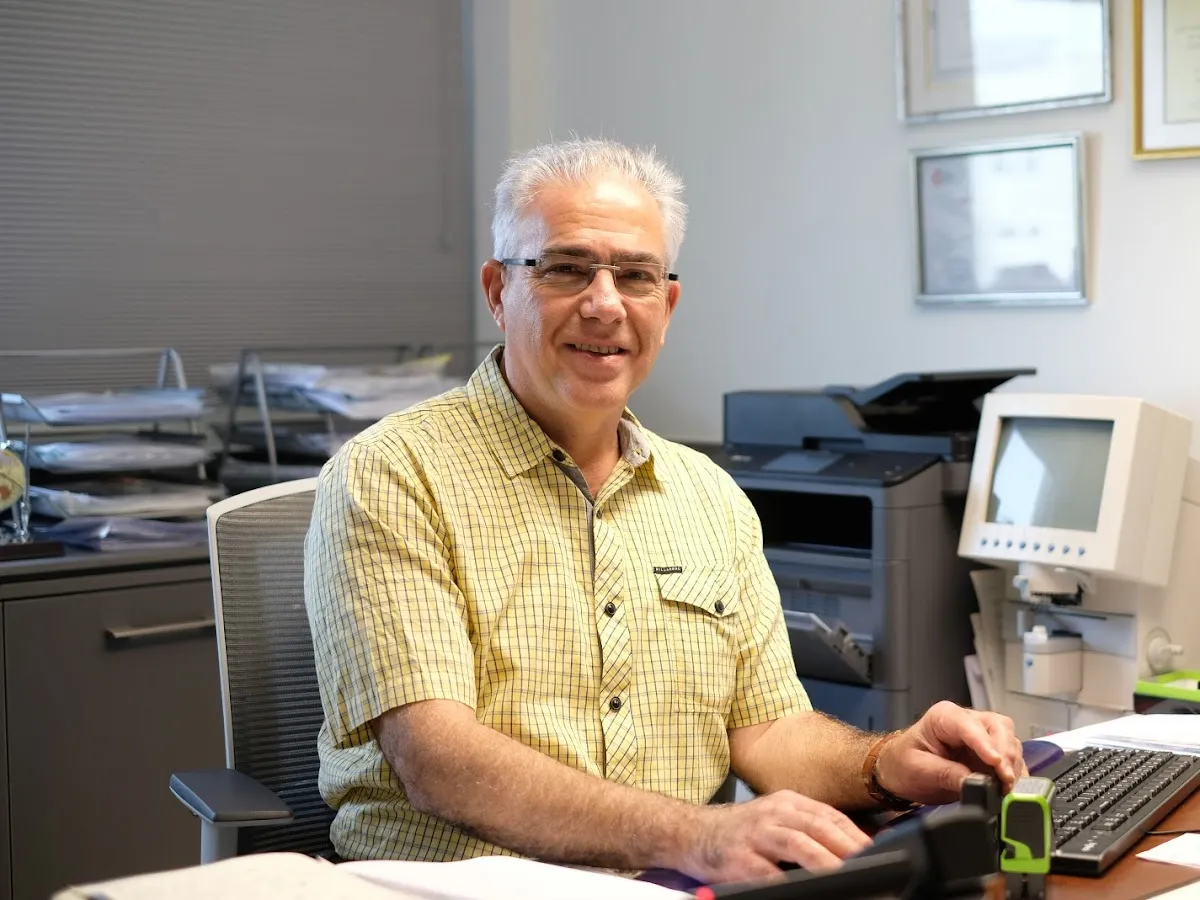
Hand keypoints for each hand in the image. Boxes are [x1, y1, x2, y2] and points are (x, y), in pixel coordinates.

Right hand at [680, 789, 871, 883]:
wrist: (692, 833)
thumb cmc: (743, 833)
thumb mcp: (776, 820)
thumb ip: (808, 829)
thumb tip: (852, 849)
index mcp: (787, 803)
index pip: (829, 816)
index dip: (855, 834)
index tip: (877, 852)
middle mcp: (773, 813)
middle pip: (818, 827)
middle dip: (847, 847)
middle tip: (872, 865)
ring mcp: (755, 834)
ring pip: (798, 844)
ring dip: (825, 862)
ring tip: (846, 876)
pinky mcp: (739, 858)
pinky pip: (767, 872)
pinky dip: (786, 880)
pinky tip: (801, 889)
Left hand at [875, 701, 1026, 805]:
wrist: (900, 772)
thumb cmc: (904, 764)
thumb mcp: (919, 769)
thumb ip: (947, 774)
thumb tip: (976, 784)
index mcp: (943, 716)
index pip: (970, 726)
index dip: (986, 744)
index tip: (996, 763)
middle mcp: (966, 721)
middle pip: (999, 727)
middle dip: (1006, 753)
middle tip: (1006, 779)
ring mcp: (981, 737)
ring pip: (1010, 741)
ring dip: (1013, 765)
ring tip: (1008, 787)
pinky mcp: (990, 754)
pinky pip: (1011, 759)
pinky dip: (1016, 773)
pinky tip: (1013, 787)